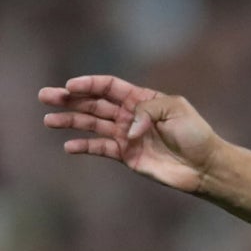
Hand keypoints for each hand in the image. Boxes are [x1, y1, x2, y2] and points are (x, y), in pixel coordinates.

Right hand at [39, 75, 218, 192]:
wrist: (205, 166)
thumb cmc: (195, 134)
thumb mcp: (175, 109)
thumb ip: (146, 112)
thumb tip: (125, 129)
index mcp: (141, 98)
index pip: (107, 86)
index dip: (87, 84)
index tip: (69, 85)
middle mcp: (130, 115)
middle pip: (92, 103)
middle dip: (68, 99)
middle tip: (45, 96)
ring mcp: (126, 135)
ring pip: (91, 125)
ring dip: (69, 121)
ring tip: (48, 120)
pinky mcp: (127, 155)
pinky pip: (100, 148)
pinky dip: (84, 147)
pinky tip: (69, 146)